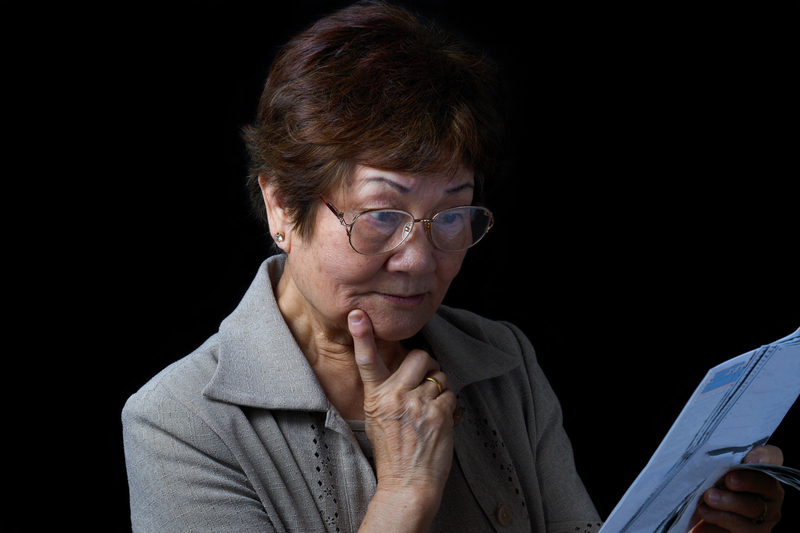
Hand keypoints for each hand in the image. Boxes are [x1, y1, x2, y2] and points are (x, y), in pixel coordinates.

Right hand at [348, 309, 456, 506]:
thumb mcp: (377, 419)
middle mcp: (395, 396)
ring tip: (431, 412)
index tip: (357, 314)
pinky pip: (451, 395)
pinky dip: (450, 408)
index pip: (367, 361)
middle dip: (427, 365)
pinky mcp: (439, 414)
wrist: (408, 484)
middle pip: (419, 357)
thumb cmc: (393, 453)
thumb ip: (388, 394)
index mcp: (376, 396)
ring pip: (440, 377)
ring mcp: (418, 404)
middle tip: (426, 383)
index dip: (362, 335)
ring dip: (440, 390)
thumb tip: (408, 373)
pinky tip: (441, 423)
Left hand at [689, 445, 784, 532]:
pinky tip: (705, 512)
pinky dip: (722, 518)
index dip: (764, 456)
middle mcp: (770, 493)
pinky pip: (743, 527)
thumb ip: (719, 464)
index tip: (748, 458)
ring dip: (729, 502)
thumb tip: (708, 455)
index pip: (773, 457)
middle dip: (744, 481)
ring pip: (754, 507)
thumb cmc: (713, 489)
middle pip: (765, 484)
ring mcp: (767, 515)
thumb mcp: (715, 474)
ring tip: (709, 498)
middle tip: (727, 480)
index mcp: (764, 472)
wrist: (710, 523)